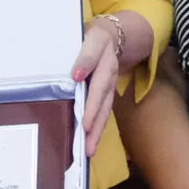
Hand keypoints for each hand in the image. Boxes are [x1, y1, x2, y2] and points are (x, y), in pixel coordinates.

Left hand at [72, 18, 124, 156]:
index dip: (91, 107)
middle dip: (95, 128)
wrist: (111, 36)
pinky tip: (89, 142)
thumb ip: (86, 56)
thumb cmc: (96, 39)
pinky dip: (96, 129)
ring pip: (104, 113)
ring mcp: (108, 90)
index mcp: (106, 67)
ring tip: (89, 152)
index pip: (98, 89)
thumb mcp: (92, 39)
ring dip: (97, 133)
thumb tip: (77, 75)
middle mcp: (109, 81)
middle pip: (103, 107)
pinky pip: (102, 113)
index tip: (84, 124)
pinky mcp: (105, 96)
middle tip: (88, 148)